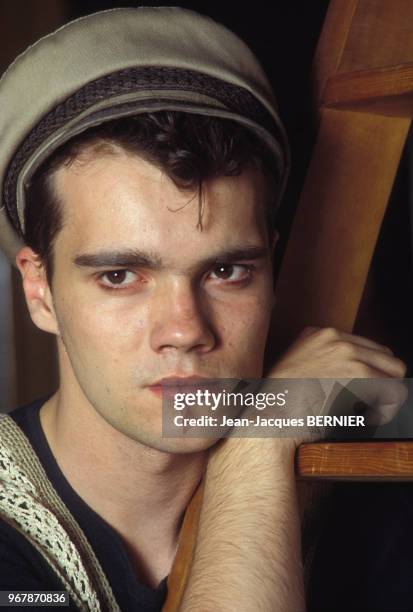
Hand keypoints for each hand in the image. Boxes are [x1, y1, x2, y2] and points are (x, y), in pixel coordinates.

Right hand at [264, 326, 406, 445]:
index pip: (365, 348)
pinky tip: (366, 420)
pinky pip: (395, 393)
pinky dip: (386, 411)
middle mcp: (333, 336)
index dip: (367, 375)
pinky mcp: (358, 373)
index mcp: (317, 333)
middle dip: (381, 383)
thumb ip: (319, 363)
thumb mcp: (294, 371)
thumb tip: (346, 374)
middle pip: (384, 356)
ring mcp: (347, 352)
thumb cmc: (280, 406)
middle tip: (365, 407)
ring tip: (366, 415)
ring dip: (385, 397)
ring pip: (395, 372)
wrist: (270, 418)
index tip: (357, 396)